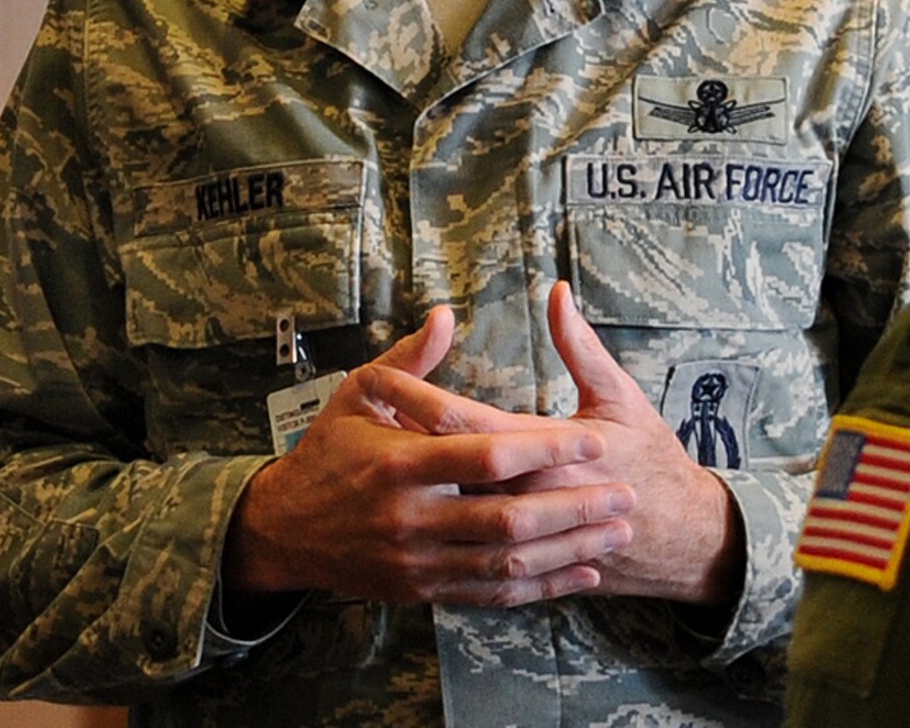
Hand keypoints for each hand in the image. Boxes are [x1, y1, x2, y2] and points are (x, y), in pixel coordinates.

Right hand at [222, 305, 635, 607]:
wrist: (283, 529)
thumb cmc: (326, 452)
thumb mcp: (357, 393)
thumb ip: (411, 359)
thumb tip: (447, 313)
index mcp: (400, 463)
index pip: (489, 457)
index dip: (548, 450)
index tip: (595, 440)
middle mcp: (411, 518)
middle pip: (509, 519)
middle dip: (575, 507)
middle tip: (625, 494)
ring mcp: (418, 561)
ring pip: (508, 564)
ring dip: (569, 550)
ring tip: (616, 532)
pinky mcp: (423, 590)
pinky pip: (492, 595)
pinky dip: (541, 588)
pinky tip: (580, 574)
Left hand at [365, 282, 745, 605]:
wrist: (679, 536)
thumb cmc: (651, 458)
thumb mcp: (621, 397)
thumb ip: (582, 348)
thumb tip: (558, 294)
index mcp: (546, 447)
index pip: (465, 421)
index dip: (419, 398)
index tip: (380, 379)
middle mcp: (526, 491)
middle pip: (446, 467)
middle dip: (401, 440)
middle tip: (354, 417)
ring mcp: (522, 530)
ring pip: (449, 509)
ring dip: (409, 486)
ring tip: (364, 461)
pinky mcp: (523, 556)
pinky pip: (466, 546)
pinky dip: (432, 526)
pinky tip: (409, 507)